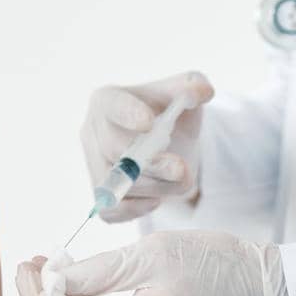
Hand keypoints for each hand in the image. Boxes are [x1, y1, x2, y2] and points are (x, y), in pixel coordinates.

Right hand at [81, 71, 213, 221]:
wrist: (165, 142)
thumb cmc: (169, 112)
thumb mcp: (185, 94)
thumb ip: (194, 86)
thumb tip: (203, 91)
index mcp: (108, 99)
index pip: (112, 105)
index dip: (128, 114)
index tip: (149, 122)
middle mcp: (92, 131)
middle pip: (114, 151)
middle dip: (150, 163)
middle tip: (181, 169)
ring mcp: (92, 164)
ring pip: (115, 184)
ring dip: (154, 186)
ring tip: (181, 178)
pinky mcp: (99, 193)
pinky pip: (112, 209)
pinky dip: (137, 209)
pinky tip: (158, 198)